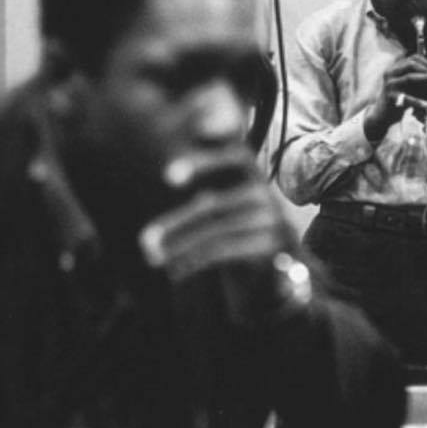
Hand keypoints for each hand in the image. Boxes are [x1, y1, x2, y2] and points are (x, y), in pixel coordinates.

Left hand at [139, 145, 295, 281]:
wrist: (282, 267)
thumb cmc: (242, 230)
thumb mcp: (227, 202)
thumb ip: (207, 183)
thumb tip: (179, 172)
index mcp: (251, 174)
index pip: (233, 156)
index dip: (204, 162)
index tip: (167, 178)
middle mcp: (264, 192)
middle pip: (212, 204)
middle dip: (175, 224)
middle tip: (144, 241)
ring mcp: (272, 219)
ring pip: (216, 231)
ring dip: (180, 247)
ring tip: (154, 259)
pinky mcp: (274, 246)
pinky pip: (227, 251)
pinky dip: (196, 262)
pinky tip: (176, 272)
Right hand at [364, 55, 426, 143]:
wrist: (383, 115)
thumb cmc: (400, 98)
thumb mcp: (410, 87)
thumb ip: (422, 81)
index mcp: (395, 68)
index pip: (413, 59)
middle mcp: (390, 73)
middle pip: (411, 64)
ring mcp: (389, 85)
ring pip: (409, 77)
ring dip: (426, 78)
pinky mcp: (390, 97)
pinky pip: (407, 98)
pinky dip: (418, 101)